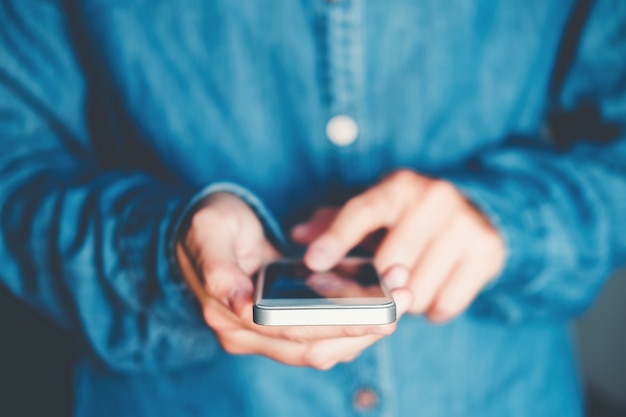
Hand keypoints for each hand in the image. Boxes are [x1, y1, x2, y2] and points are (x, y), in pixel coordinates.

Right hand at [177, 192, 412, 368]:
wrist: (207, 232)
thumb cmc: (207, 227)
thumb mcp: (208, 233)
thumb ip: (219, 267)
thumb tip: (240, 304)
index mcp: (229, 316)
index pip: (292, 331)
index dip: (338, 325)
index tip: (380, 313)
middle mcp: (249, 335)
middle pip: (317, 348)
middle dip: (365, 327)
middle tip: (405, 299)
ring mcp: (268, 335)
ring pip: (327, 348)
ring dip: (367, 327)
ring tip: (403, 295)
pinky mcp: (286, 326)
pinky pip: (327, 336)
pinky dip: (357, 322)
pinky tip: (384, 299)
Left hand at [294, 170, 504, 321]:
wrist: (482, 212)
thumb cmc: (412, 215)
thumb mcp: (376, 209)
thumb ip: (334, 222)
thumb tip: (298, 236)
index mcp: (398, 186)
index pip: (362, 212)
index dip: (335, 239)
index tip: (312, 263)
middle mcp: (433, 199)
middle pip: (389, 263)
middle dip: (377, 284)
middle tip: (378, 285)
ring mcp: (464, 226)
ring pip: (417, 291)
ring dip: (406, 300)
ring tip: (409, 283)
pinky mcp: (487, 253)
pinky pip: (445, 304)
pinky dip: (433, 308)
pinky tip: (434, 288)